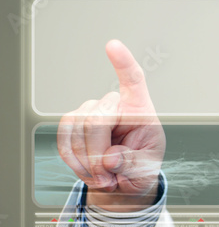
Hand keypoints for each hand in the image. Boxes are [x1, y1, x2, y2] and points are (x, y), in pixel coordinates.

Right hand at [57, 40, 165, 210]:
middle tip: (109, 177)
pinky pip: (64, 139)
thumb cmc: (142, 167)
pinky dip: (73, 161)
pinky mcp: (74, 124)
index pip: (133, 82)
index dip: (123, 64)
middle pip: (97, 118)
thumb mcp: (146, 169)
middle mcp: (115, 106)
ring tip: (103, 177)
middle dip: (98, 153)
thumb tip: (110, 159)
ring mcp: (91, 112)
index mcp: (140, 111)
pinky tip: (88, 170)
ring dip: (86, 161)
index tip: (113, 46)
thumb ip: (131, 163)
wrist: (125, 180)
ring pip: (76, 129)